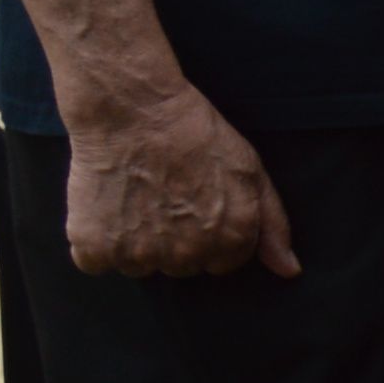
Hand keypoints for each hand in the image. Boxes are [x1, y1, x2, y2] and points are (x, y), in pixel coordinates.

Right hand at [64, 79, 293, 278]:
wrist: (133, 111)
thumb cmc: (195, 135)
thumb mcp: (250, 171)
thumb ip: (272, 225)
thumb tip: (288, 271)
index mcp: (230, 240)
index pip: (223, 264)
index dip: (210, 234)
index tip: (196, 205)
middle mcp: (188, 255)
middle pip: (182, 268)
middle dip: (175, 241)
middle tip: (164, 197)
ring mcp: (140, 255)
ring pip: (139, 267)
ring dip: (135, 243)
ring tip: (135, 199)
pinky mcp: (95, 249)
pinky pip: (95, 262)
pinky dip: (96, 241)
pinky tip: (106, 206)